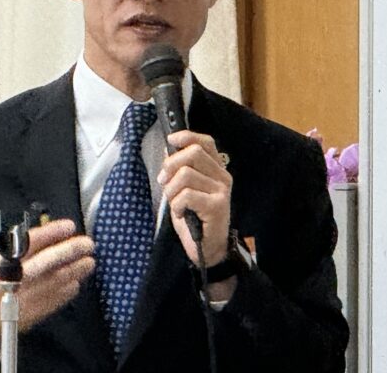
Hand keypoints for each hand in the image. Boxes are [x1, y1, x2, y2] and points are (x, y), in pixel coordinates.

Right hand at [0, 219, 94, 358]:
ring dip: (80, 267)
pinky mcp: (45, 306)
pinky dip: (73, 285)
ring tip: (88, 261)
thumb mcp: (0, 260)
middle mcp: (25, 274)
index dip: (55, 230)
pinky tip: (74, 280)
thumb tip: (49, 235)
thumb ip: (22, 247)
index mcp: (10, 260)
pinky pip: (67, 292)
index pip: (36, 239)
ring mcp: (37, 291)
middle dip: (75, 248)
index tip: (69, 226)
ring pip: (66, 275)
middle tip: (88, 245)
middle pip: (55, 256)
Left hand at [157, 130, 232, 268]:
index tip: (171, 141)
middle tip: (164, 181)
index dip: (187, 136)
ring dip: (171, 191)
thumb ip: (179, 169)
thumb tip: (167, 149)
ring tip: (174, 203)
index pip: (205, 142)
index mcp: (216, 169)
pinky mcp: (216, 206)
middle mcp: (223, 177)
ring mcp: (221, 191)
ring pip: (185, 175)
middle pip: (193, 153)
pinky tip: (180, 214)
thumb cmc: (194, 218)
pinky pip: (186, 195)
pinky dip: (176, 205)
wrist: (207, 249)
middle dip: (171, 165)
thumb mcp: (184, 189)